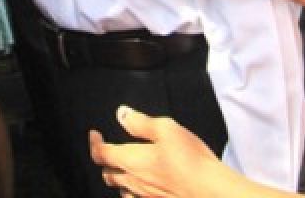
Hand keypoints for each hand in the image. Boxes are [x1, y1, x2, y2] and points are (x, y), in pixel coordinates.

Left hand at [89, 106, 237, 197]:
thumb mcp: (165, 129)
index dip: (94, 143)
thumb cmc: (189, 159)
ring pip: (121, 189)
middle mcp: (133, 181)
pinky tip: (141, 186)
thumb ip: (140, 122)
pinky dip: (132, 191)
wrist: (210, 191)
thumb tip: (122, 114)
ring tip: (123, 168)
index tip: (95, 134)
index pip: (100, 153)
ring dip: (118, 177)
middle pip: (107, 173)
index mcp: (130, 160)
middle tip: (108, 150)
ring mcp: (143, 196)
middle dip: (105, 160)